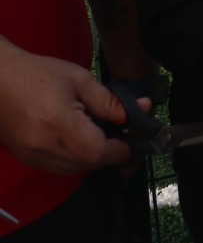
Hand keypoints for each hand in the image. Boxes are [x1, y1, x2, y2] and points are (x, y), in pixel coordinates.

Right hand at [0, 48, 137, 173]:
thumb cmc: (36, 73)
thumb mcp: (80, 79)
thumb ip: (109, 101)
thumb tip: (138, 112)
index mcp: (58, 122)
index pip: (98, 152)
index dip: (120, 149)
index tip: (129, 139)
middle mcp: (43, 144)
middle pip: (88, 163)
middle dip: (108, 152)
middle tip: (116, 133)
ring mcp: (31, 154)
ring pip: (74, 169)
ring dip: (91, 156)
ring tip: (94, 133)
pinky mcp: (25, 157)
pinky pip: (58, 167)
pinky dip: (73, 158)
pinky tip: (75, 138)